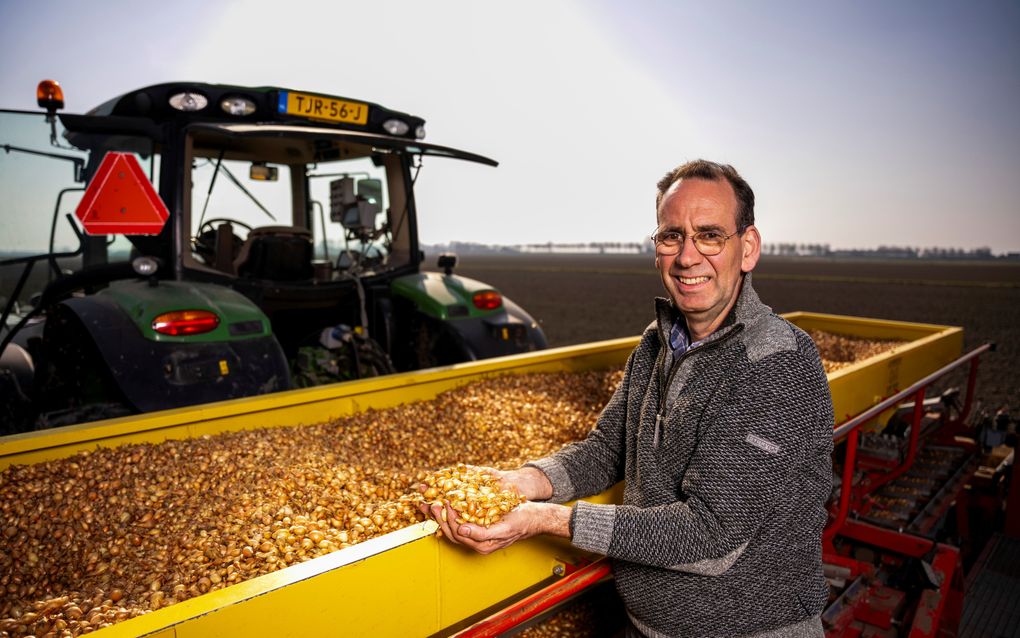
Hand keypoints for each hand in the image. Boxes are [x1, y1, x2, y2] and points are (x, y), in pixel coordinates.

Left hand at [420, 500, 569, 554]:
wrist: (534, 517)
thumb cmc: (522, 521)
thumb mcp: (504, 527)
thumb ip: (482, 533)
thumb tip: (462, 530)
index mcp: (482, 545)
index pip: (457, 533)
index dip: (447, 518)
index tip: (443, 502)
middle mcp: (477, 542)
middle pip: (451, 531)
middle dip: (438, 517)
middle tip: (429, 502)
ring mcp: (477, 534)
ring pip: (453, 525)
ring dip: (440, 514)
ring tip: (430, 502)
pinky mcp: (479, 524)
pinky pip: (460, 519)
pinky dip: (450, 511)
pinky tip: (443, 502)